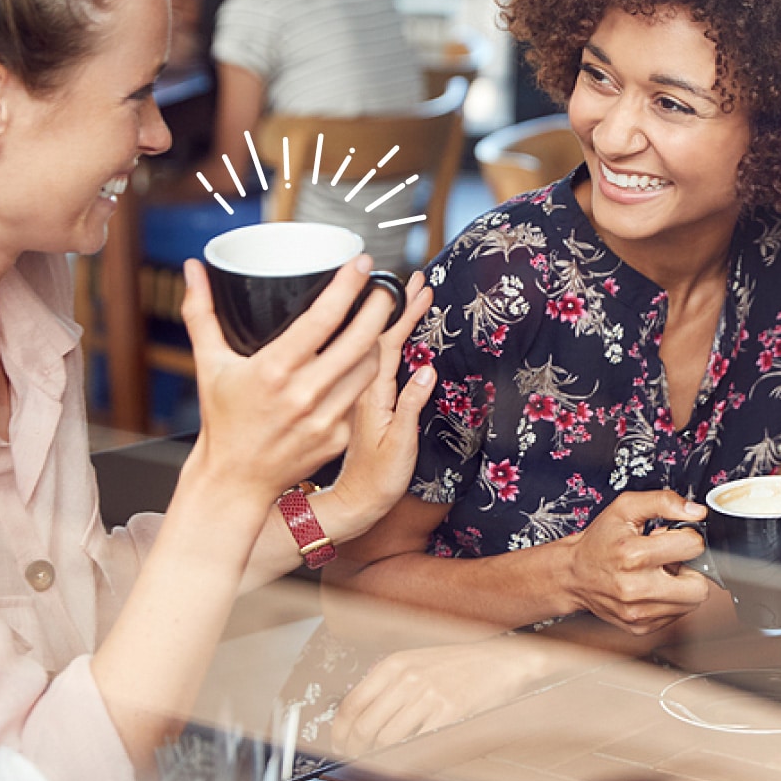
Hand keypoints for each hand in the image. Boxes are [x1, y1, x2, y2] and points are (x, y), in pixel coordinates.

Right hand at [180, 255, 393, 511]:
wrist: (235, 480)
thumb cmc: (222, 420)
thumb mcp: (209, 364)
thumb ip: (202, 312)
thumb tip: (194, 268)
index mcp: (273, 370)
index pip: (322, 319)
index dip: (347, 286)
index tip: (361, 263)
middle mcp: (303, 394)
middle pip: (359, 340)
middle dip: (379, 307)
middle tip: (384, 287)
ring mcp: (325, 418)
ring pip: (368, 367)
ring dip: (375, 341)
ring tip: (374, 322)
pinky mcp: (338, 437)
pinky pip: (359, 396)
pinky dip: (360, 377)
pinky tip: (357, 362)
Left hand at [325, 272, 436, 540]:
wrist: (355, 500)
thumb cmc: (377, 478)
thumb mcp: (400, 444)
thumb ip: (410, 406)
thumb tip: (426, 370)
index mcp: (370, 393)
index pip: (386, 341)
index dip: (403, 313)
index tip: (419, 289)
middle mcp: (363, 387)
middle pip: (379, 335)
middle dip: (399, 305)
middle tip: (418, 280)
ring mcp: (363, 393)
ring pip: (376, 346)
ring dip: (394, 319)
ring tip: (409, 296)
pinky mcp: (366, 400)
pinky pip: (377, 361)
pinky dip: (390, 340)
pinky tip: (395, 333)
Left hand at [331, 638, 553, 755]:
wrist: (499, 661)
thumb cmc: (457, 665)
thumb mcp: (416, 663)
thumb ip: (388, 686)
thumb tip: (358, 722)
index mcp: (394, 664)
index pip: (351, 704)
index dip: (340, 733)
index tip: (341, 747)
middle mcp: (407, 678)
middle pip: (364, 726)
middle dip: (356, 751)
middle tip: (358, 762)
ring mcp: (428, 695)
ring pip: (387, 739)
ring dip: (379, 758)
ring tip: (381, 764)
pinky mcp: (448, 713)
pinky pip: (416, 744)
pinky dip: (405, 759)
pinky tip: (405, 761)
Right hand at [566, 490, 710, 634]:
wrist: (572, 575)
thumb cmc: (598, 541)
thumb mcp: (624, 508)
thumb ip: (663, 501)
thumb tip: (696, 512)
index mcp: (634, 554)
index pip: (693, 547)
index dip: (688, 538)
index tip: (673, 537)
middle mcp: (637, 588)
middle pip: (699, 587)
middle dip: (691, 570)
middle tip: (671, 560)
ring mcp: (638, 612)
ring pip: (691, 603)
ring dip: (680, 587)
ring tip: (658, 573)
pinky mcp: (640, 627)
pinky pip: (676, 616)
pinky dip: (670, 601)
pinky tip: (652, 588)